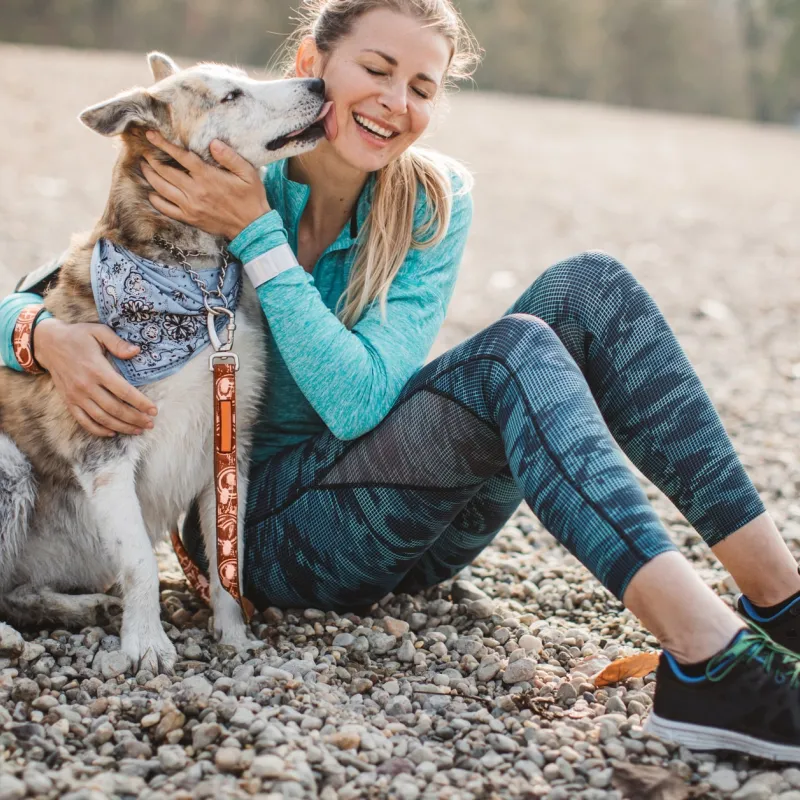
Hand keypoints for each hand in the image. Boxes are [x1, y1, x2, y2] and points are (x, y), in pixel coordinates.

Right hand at [34, 318, 157, 436]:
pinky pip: (83, 420)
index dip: (140, 403)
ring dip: (121, 427)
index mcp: (97, 369)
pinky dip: (98, 430)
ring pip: (101, 418)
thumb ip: (118, 343)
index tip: (154, 410)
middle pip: (115, 409)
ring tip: (137, 430)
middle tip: (150, 424)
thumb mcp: (98, 331)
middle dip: (135, 419)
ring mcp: (76, 395)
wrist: (48, 343)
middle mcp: (86, 386)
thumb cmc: (77, 336)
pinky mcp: (68, 401)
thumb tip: (136, 351)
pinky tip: (112, 432)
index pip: (123, 391)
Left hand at [141, 131, 270, 239]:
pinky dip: (155, 200)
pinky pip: (166, 209)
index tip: (151, 136)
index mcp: (208, 177)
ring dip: (150, 176)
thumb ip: (230, 157)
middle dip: (152, 160)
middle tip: (145, 152)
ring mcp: (190, 206)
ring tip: (145, 167)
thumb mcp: (248, 174)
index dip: (163, 144)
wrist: (251, 227)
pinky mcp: (190, 218)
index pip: (180, 157)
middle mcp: (195, 191)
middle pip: (165, 172)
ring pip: (161, 189)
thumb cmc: (251, 198)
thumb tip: (213, 143)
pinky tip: (152, 193)